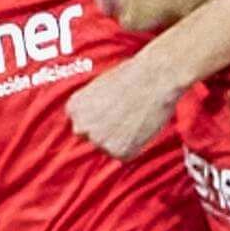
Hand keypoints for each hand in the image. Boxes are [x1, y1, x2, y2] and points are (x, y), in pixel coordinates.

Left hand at [65, 49, 180, 158]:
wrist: (155, 78)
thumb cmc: (133, 76)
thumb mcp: (102, 87)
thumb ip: (94, 108)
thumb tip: (101, 124)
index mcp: (74, 108)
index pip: (84, 123)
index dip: (102, 116)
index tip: (115, 107)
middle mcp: (81, 127)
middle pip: (94, 137)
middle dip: (108, 130)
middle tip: (128, 115)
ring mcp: (98, 141)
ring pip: (110, 146)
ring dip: (122, 137)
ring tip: (137, 115)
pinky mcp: (119, 152)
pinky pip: (127, 154)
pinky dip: (136, 144)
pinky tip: (142, 125)